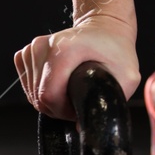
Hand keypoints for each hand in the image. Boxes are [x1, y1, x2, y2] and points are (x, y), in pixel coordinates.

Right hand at [14, 13, 139, 119]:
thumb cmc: (116, 50)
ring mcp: (33, 48)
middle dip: (57, 107)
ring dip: (50, 99)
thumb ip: (111, 102)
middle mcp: (44, 46)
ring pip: (31, 92)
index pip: (49, 95)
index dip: (63, 111)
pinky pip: (27, 82)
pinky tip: (59, 82)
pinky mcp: (27, 52)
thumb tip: (82, 126)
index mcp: (65, 49)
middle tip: (77, 100)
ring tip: (71, 90)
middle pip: (38, 96)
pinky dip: (41, 89)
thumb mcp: (127, 77)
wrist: (105, 28)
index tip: (78, 107)